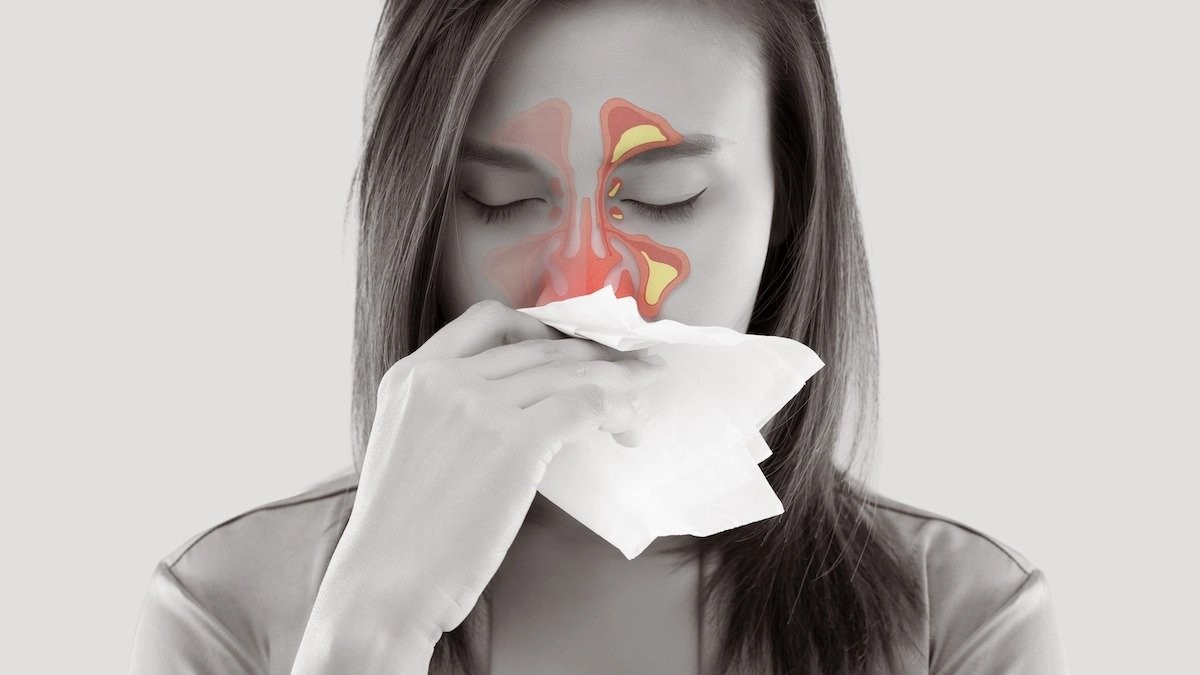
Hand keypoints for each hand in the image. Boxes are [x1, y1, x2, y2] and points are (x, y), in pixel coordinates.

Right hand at [292, 299, 664, 671]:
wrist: (384, 586)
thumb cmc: (401, 536)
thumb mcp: (408, 445)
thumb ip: (448, 412)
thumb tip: (519, 407)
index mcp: (410, 374)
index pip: (488, 321)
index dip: (541, 328)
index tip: (573, 348)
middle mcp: (442, 376)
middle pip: (539, 346)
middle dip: (593, 354)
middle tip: (631, 368)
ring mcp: (478, 404)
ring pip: (570, 371)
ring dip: (616, 381)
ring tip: (643, 395)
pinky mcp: (514, 440)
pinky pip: (583, 405)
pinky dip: (613, 410)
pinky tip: (624, 428)